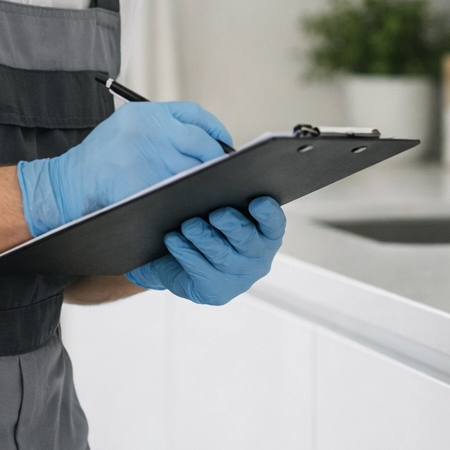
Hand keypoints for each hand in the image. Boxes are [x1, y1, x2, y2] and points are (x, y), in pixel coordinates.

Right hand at [16, 101, 230, 236]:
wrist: (66, 184)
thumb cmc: (100, 158)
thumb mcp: (126, 127)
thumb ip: (160, 127)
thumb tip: (206, 141)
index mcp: (145, 113)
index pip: (193, 115)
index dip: (214, 130)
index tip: (223, 143)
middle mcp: (147, 131)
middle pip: (200, 142)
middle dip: (215, 157)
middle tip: (223, 170)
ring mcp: (144, 158)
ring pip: (191, 168)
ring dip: (205, 179)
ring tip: (212, 186)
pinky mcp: (141, 184)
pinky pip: (176, 190)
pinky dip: (188, 195)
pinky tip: (193, 200)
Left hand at [127, 196, 285, 304]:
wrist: (183, 266)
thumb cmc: (208, 232)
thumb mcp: (220, 212)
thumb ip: (223, 191)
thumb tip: (217, 156)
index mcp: (265, 233)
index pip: (274, 223)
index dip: (267, 213)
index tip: (255, 201)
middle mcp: (257, 257)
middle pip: (247, 240)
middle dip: (231, 225)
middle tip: (215, 213)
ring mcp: (237, 277)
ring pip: (222, 255)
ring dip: (204, 238)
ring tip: (187, 226)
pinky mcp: (217, 293)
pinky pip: (201, 271)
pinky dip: (187, 254)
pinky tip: (174, 241)